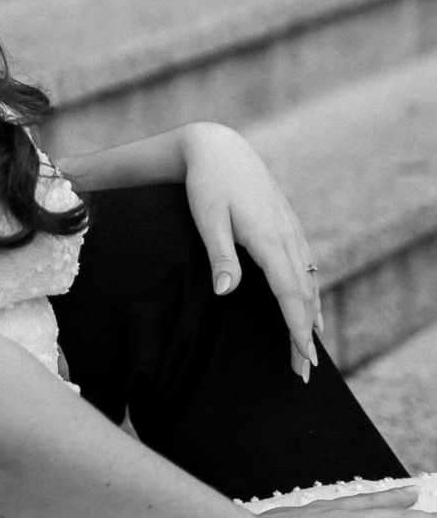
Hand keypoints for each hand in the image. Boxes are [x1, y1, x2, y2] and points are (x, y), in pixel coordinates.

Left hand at [181, 122, 320, 379]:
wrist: (219, 147)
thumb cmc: (207, 183)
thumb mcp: (207, 217)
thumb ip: (219, 255)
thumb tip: (227, 292)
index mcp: (269, 239)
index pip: (289, 294)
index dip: (296, 330)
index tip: (302, 359)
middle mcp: (287, 236)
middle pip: (304, 295)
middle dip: (305, 335)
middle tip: (304, 371)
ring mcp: (290, 230)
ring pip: (309, 281)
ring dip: (311, 317)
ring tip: (310, 350)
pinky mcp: (287, 225)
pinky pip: (306, 266)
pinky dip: (310, 292)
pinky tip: (310, 307)